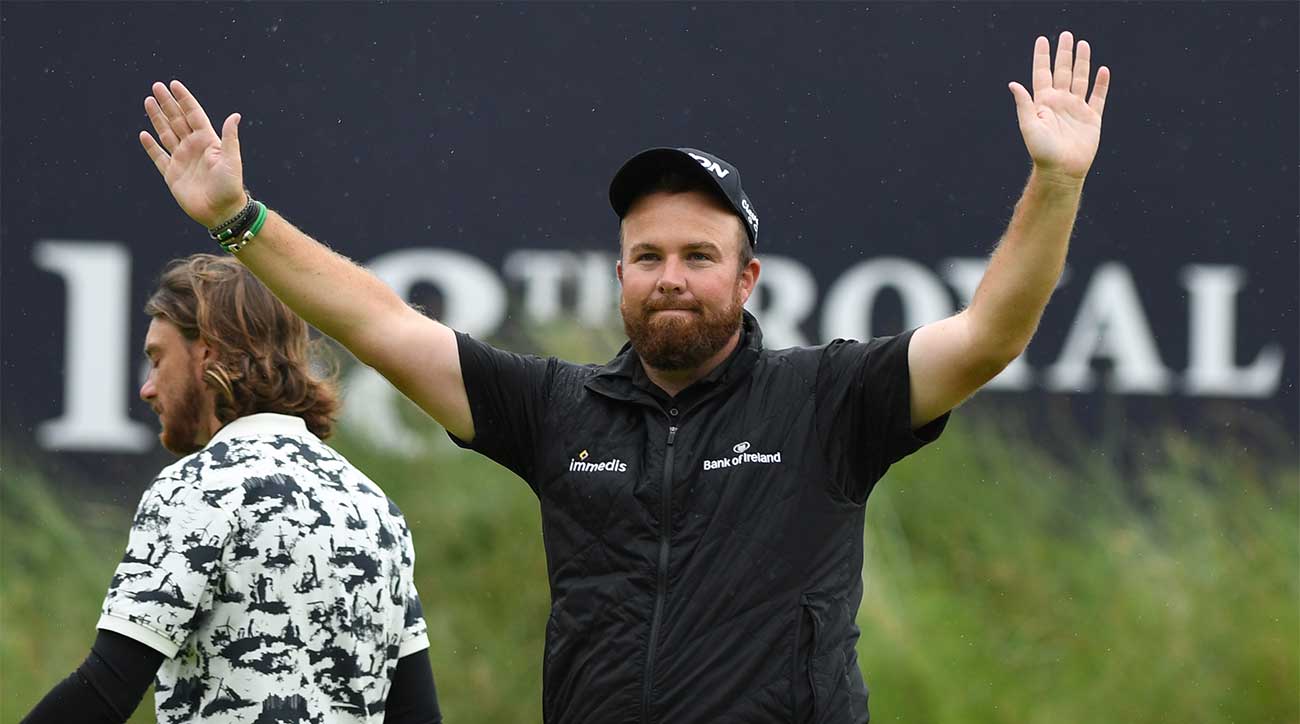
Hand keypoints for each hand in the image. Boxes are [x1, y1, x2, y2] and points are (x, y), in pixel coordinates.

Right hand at [139, 81, 246, 227]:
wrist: (221, 212)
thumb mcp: (232, 160)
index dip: (184, 100)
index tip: (174, 84)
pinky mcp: (172, 174)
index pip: (193, 115)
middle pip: (177, 120)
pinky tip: (144, 134)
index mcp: (207, 142)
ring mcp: (181, 160)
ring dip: (157, 118)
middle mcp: (193, 148)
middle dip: (167, 103)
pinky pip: (158, 156)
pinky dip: (151, 146)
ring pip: (166, 133)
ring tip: (149, 101)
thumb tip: (235, 115)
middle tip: (156, 86)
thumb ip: (230, 138)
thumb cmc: (230, 187)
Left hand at [1008, 32, 1109, 182]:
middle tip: (1066, 35)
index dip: (1042, 57)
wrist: (1062, 171)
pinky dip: (1101, 84)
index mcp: (1043, 103)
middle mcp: (1060, 102)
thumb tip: (1013, 84)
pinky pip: (1098, 97)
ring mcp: (1076, 109)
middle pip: (1063, 71)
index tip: (1042, 40)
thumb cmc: (1042, 151)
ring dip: (1082, 62)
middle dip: (1064, 53)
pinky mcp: (1092, 118)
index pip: (1042, 73)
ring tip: (1083, 44)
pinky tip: (1102, 70)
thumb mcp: (1029, 126)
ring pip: (1080, 79)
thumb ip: (1024, 104)